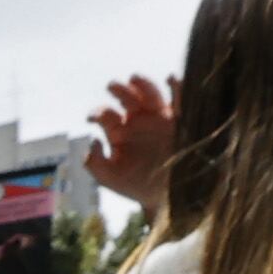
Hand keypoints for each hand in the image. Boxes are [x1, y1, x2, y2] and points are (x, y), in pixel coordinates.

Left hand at [85, 74, 175, 206]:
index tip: (93, 118)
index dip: (98, 113)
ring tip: (134, 78)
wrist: (163, 196)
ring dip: (143, 85)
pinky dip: (177, 89)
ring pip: (150, 95)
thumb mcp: (110, 178)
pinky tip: (171, 79)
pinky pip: (179, 101)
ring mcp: (158, 118)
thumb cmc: (134, 185)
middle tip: (111, 86)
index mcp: (119, 131)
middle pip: (127, 99)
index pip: (106, 114)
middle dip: (119, 91)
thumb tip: (93, 141)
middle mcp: (138, 121)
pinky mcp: (179, 121)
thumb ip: (95, 164)